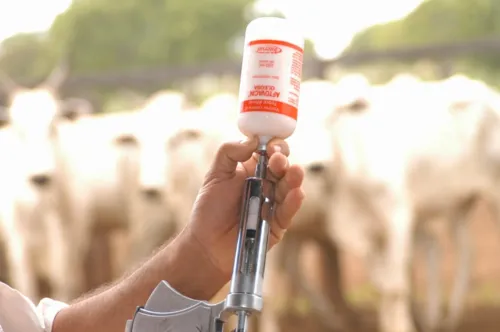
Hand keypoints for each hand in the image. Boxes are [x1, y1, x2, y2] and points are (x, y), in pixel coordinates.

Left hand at [184, 136, 304, 279]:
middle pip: (283, 167)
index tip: (270, 146)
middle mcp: (266, 184)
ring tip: (294, 172)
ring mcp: (273, 203)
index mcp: (252, 170)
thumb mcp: (215, 175)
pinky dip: (294, 202)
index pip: (270, 152)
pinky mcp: (278, 224)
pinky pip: (289, 211)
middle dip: (283, 161)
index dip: (274, 146)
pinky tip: (296, 193)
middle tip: (277, 161)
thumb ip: (229, 152)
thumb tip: (252, 140)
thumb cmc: (209, 210)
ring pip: (290, 187)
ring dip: (294, 178)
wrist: (207, 245)